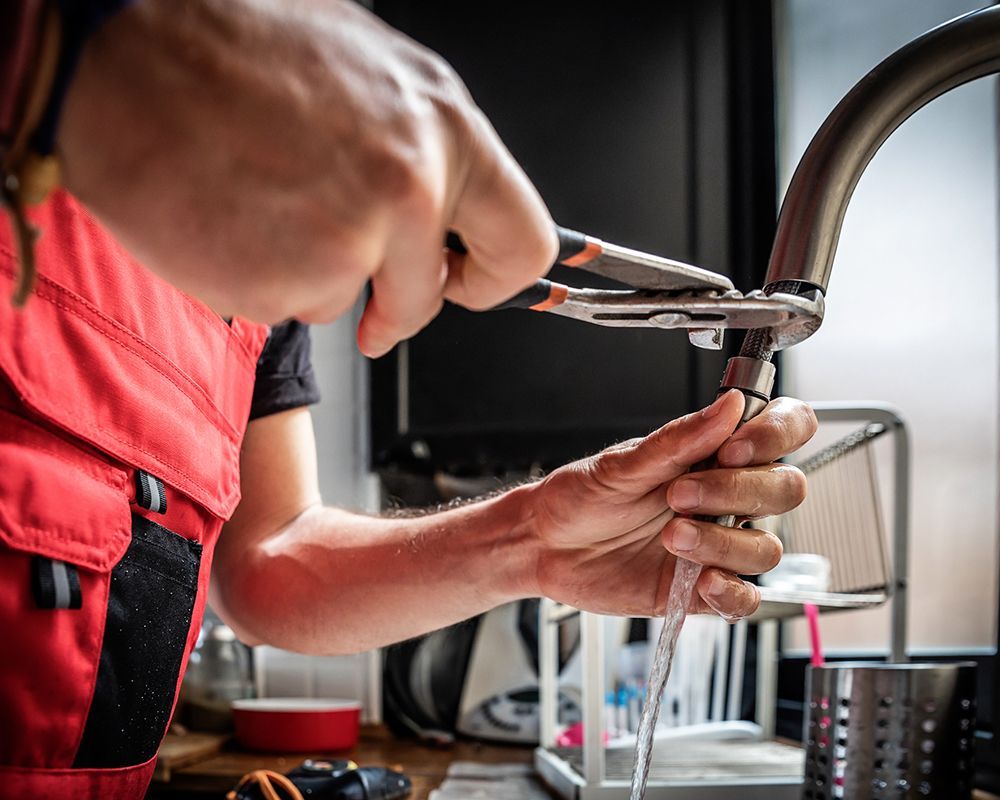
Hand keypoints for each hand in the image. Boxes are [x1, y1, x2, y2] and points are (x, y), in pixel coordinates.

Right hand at [59, 0, 555, 350]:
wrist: (117, 50)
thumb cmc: (231, 44)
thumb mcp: (367, 71)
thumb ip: (420, 149)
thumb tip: (447, 208)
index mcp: (444, 127)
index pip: (524, 241)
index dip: (493, 276)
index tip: (464, 281)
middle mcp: (410, 189)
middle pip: (432, 296)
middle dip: (402, 302)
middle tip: (358, 276)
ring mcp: (347, 244)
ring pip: (350, 299)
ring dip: (311, 270)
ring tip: (264, 197)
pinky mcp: (283, 285)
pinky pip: (289, 306)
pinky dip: (263, 276)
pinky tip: (234, 215)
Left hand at [526, 390, 816, 619]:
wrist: (546, 545)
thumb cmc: (581, 496)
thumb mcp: (622, 464)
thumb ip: (680, 439)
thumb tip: (730, 405)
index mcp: (714, 454)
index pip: (783, 430)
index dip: (776, 435)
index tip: (734, 448)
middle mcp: (726, 498)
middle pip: (786, 489)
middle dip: (740, 492)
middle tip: (679, 495)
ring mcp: (718, 544)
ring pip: (767, 548)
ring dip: (722, 543)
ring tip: (670, 537)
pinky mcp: (703, 590)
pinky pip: (746, 598)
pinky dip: (730, 592)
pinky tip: (700, 581)